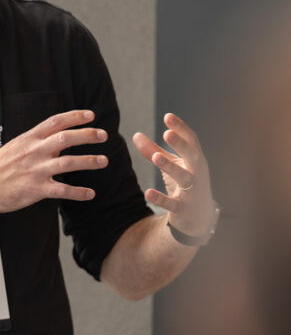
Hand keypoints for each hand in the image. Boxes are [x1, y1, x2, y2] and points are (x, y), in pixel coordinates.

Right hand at [0, 109, 107, 213]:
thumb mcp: (14, 147)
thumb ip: (35, 141)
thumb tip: (55, 137)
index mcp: (29, 139)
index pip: (55, 122)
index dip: (74, 116)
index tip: (90, 115)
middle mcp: (34, 152)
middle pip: (66, 138)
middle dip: (87, 135)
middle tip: (103, 135)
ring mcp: (36, 170)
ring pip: (68, 162)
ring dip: (89, 161)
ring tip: (103, 161)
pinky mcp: (36, 189)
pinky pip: (62, 190)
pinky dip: (78, 192)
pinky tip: (90, 194)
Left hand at [132, 112, 213, 235]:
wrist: (199, 218)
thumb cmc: (185, 185)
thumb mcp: (171, 165)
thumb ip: (154, 150)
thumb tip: (135, 135)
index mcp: (195, 160)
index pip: (191, 141)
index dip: (181, 128)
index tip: (168, 116)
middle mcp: (197, 174)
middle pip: (192, 156)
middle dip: (181, 144)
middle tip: (167, 133)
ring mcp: (192, 192)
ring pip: (184, 178)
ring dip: (170, 167)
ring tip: (156, 157)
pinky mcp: (184, 209)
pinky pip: (172, 203)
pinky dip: (161, 199)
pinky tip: (147, 193)